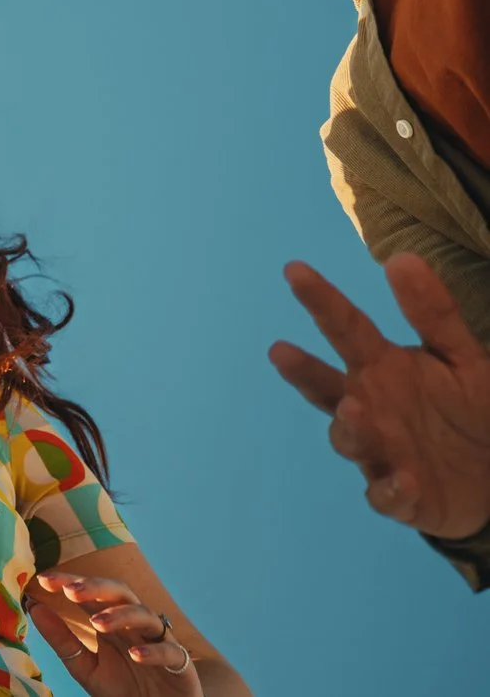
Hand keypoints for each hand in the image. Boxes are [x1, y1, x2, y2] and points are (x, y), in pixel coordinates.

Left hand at [30, 571, 200, 695]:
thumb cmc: (122, 689)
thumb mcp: (85, 667)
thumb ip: (61, 640)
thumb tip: (33, 607)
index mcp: (111, 623)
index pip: (90, 594)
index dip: (70, 582)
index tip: (44, 579)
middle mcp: (135, 626)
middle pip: (120, 593)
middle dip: (96, 587)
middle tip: (71, 590)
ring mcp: (159, 642)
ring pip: (145, 615)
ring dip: (121, 615)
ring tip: (98, 623)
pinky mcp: (180, 665)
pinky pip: (171, 651)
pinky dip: (153, 651)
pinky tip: (136, 655)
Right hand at [270, 254, 489, 538]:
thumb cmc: (470, 410)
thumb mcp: (463, 357)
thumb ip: (434, 313)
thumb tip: (401, 256)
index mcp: (382, 367)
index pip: (346, 328)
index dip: (322, 300)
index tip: (294, 269)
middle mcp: (370, 405)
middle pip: (327, 386)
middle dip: (304, 371)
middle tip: (281, 352)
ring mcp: (380, 451)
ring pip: (349, 440)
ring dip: (349, 428)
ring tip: (354, 409)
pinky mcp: (400, 496)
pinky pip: (387, 494)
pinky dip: (390, 489)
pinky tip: (404, 479)